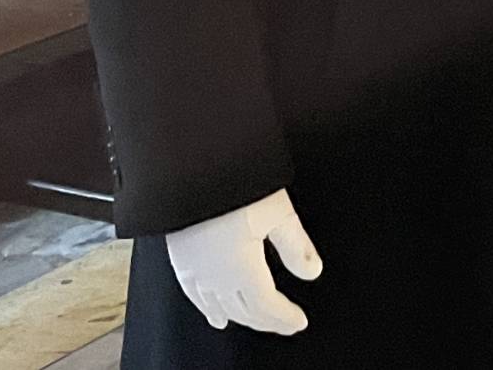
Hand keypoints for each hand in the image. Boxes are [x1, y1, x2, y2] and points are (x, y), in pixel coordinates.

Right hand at [165, 188, 322, 333]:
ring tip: (253, 322)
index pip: (266, 306)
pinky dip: (206, 308)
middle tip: (284, 325)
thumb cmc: (236, 184)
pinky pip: (194, 296)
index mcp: (241, 269)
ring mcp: (194, 270)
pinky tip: (212, 312)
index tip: (298, 322)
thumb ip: (296, 246)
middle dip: (267, 321)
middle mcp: (215, 276)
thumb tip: (312, 271)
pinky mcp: (180, 259)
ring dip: (239, 317)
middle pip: (244, 311)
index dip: (284, 318)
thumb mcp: (279, 213)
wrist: (191, 168)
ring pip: (219, 307)